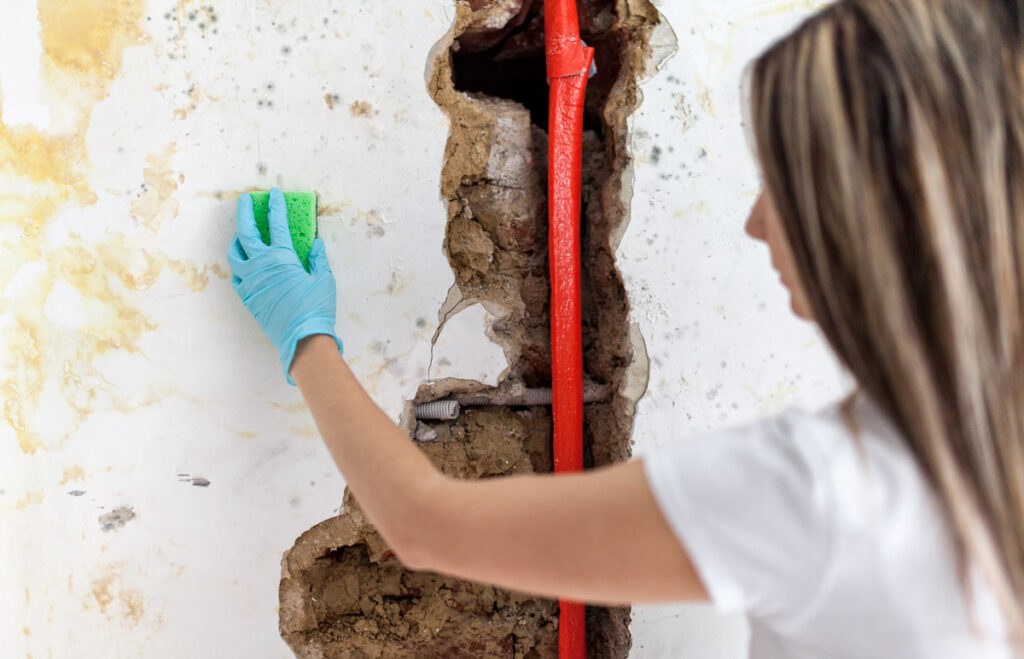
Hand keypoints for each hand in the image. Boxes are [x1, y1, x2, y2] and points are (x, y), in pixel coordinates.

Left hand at [227, 187, 342, 384]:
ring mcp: (251, 281)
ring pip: (235, 253)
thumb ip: (318, 258)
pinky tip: (245, 263)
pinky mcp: (247, 297)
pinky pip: (237, 275)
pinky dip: (239, 265)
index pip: (277, 224)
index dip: (276, 206)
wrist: (302, 339)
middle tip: (246, 200)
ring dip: (238, 239)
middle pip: (245, 232)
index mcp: (281, 258)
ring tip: (242, 233)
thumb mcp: (324, 279)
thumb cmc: (316, 308)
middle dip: (245, 212)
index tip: (274, 194)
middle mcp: (261, 266)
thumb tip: (315, 244)